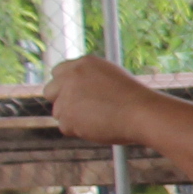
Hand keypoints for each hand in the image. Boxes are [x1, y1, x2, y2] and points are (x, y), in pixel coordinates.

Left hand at [45, 56, 161, 145]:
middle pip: (49, 91)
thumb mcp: (111, 79)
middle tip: (78, 110)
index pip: (58, 72)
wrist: (142, 112)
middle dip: (60, 101)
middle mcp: (71, 76)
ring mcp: (67, 95)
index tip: (72, 95)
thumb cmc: (135, 99)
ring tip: (100, 119)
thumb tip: (77, 93)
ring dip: (73, 118)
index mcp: (84, 63)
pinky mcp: (67, 116)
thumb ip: (90, 81)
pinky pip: (66, 128)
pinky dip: (80, 131)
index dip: (64, 85)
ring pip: (59, 112)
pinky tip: (99, 126)